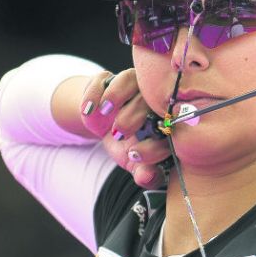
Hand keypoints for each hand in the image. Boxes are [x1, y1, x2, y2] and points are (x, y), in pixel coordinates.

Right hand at [80, 69, 170, 188]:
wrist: (104, 127)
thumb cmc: (127, 144)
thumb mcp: (134, 162)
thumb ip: (145, 173)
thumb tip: (145, 178)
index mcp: (166, 118)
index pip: (167, 127)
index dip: (153, 142)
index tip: (134, 155)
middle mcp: (152, 96)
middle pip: (148, 99)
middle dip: (133, 117)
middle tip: (118, 134)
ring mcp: (131, 83)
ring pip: (129, 79)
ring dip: (116, 95)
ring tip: (104, 112)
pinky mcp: (108, 78)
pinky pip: (102, 78)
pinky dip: (93, 93)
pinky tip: (87, 110)